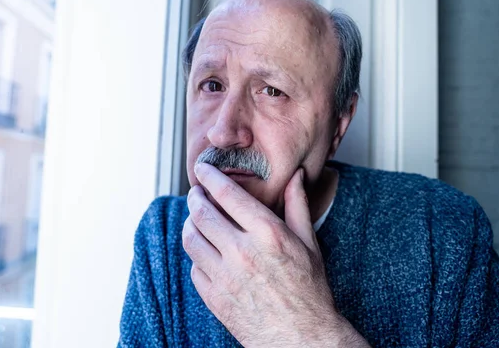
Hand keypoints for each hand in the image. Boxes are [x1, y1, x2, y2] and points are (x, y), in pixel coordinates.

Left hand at [182, 163, 368, 346]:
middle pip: (201, 213)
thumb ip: (297, 205)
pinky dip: (196, 255)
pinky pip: (194, 268)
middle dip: (194, 197)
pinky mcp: (215, 298)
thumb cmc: (309, 290)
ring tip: (196, 218)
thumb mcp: (309, 243)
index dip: (209, 176)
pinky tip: (205, 250)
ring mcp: (225, 277)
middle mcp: (242, 252)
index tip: (202, 168)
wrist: (302, 337)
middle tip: (195, 192)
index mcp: (267, 234)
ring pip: (191, 239)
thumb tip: (297, 176)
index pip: (227, 194)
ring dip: (189, 223)